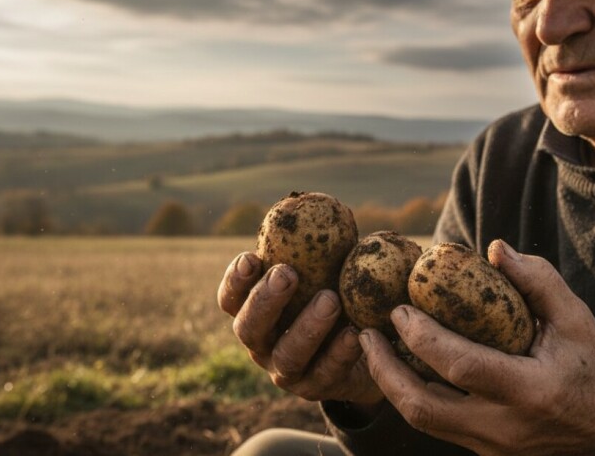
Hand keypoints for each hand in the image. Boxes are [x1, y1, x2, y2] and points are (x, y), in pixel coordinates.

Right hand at [217, 252, 383, 407]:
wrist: (363, 348)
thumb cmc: (336, 294)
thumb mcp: (325, 270)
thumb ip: (319, 248)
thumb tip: (328, 207)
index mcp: (254, 312)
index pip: (230, 298)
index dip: (235, 280)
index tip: (252, 257)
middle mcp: (262, 343)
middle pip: (249, 327)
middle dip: (265, 300)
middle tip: (287, 274)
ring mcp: (286, 370)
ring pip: (286, 354)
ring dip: (307, 327)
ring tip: (330, 300)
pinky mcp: (316, 388)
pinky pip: (325, 373)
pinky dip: (339, 352)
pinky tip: (354, 332)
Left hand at [358, 240, 594, 454]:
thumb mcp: (577, 322)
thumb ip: (538, 281)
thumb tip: (494, 248)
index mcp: (530, 391)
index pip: (461, 366)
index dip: (422, 337)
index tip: (398, 309)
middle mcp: (504, 426)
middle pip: (423, 406)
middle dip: (384, 368)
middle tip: (366, 333)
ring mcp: (490, 446)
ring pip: (422, 422)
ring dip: (389, 385)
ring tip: (371, 350)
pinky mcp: (483, 453)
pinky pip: (435, 426)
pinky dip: (411, 397)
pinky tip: (399, 370)